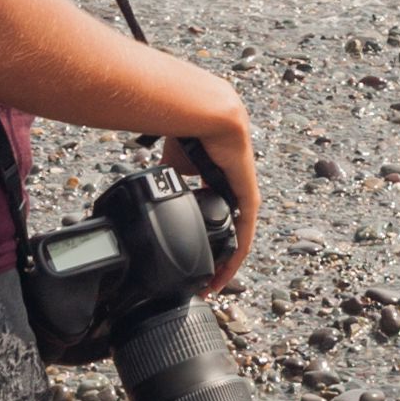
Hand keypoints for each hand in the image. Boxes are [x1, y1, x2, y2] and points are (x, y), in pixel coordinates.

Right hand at [165, 113, 258, 295]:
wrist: (204, 115)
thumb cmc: (189, 132)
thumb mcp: (174, 166)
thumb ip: (169, 180)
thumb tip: (150, 188)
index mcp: (215, 182)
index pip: (211, 218)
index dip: (202, 240)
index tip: (191, 262)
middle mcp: (232, 191)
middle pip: (227, 234)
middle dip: (217, 260)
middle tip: (204, 284)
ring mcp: (244, 195)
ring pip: (238, 238)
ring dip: (228, 263)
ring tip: (214, 285)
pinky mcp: (250, 197)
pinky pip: (245, 232)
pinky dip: (236, 253)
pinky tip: (227, 271)